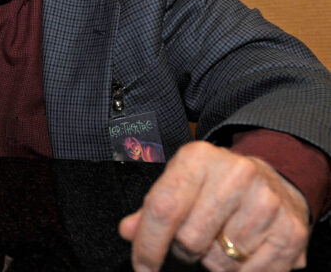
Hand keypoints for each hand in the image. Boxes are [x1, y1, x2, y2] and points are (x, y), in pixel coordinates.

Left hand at [119, 141, 309, 271]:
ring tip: (220, 239)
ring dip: (213, 261)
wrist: (271, 179)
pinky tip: (242, 250)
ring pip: (219, 262)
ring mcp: (266, 202)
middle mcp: (235, 173)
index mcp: (198, 157)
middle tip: (193, 239)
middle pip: (190, 240)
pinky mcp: (290, 231)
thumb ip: (152, 208)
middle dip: (184, 250)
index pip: (163, 208)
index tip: (142, 266)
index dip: (148, 244)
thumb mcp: (180, 182)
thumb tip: (127, 231)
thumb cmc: (214, 183)